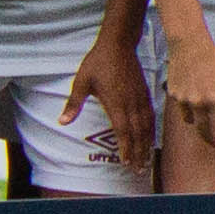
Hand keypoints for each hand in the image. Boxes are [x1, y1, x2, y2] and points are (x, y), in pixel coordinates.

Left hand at [63, 31, 155, 174]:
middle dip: (139, 152)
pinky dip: (152, 129)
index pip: (123, 130)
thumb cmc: (98, 62)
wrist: (119, 44)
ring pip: (147, 125)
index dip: (126, 148)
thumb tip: (62, 122)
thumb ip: (74, 104)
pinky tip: (151, 137)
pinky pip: (151, 115)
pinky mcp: (145, 92)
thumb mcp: (81, 82)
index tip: (127, 163)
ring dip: (147, 143)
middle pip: (138, 132)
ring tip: (147, 158)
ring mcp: (140, 97)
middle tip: (139, 169)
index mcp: (116, 102)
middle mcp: (131, 102)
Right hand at [160, 29, 214, 154]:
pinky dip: (189, 112)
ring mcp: (182, 99)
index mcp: (213, 98)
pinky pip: (182, 110)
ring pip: (191, 121)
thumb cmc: (212, 57)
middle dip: (211, 139)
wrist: (188, 44)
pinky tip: (194, 109)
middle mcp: (196, 102)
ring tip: (206, 126)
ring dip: (199, 125)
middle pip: (204, 130)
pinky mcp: (173, 95)